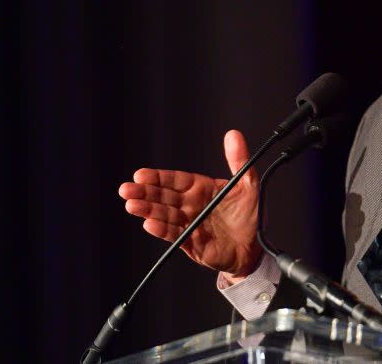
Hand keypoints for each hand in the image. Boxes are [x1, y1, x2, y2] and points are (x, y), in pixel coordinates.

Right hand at [118, 130, 261, 278]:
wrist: (254, 248)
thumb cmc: (251, 215)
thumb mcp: (248, 184)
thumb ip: (239, 160)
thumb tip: (234, 134)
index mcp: (202, 189)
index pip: (176, 180)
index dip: (158, 177)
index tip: (140, 174)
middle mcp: (191, 205)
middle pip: (164, 196)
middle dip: (144, 192)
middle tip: (126, 189)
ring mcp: (189, 223)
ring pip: (164, 214)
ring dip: (147, 210)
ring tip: (132, 205)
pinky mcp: (190, 242)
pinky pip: (174, 234)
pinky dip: (161, 230)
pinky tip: (149, 224)